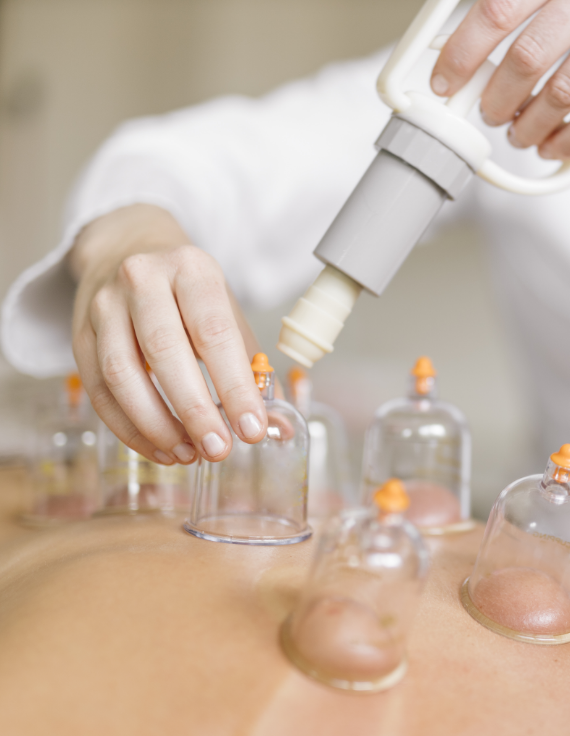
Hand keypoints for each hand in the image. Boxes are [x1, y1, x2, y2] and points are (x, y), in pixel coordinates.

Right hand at [69, 204, 267, 465]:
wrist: (128, 252)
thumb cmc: (187, 293)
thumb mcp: (226, 314)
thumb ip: (251, 370)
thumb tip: (276, 427)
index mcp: (190, 269)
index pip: (213, 332)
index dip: (234, 386)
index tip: (251, 429)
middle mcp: (142, 280)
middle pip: (163, 352)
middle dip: (194, 410)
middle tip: (218, 449)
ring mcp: (104, 306)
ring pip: (121, 374)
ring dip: (156, 426)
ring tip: (188, 454)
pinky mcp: (80, 335)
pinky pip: (98, 391)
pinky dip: (129, 429)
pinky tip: (159, 448)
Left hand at [431, 0, 569, 159]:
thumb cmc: (564, 8)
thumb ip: (501, 13)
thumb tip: (449, 46)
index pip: (496, 12)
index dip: (462, 54)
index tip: (444, 82)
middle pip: (526, 58)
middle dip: (497, 98)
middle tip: (489, 112)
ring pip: (559, 93)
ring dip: (528, 125)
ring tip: (518, 131)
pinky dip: (563, 140)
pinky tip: (550, 143)